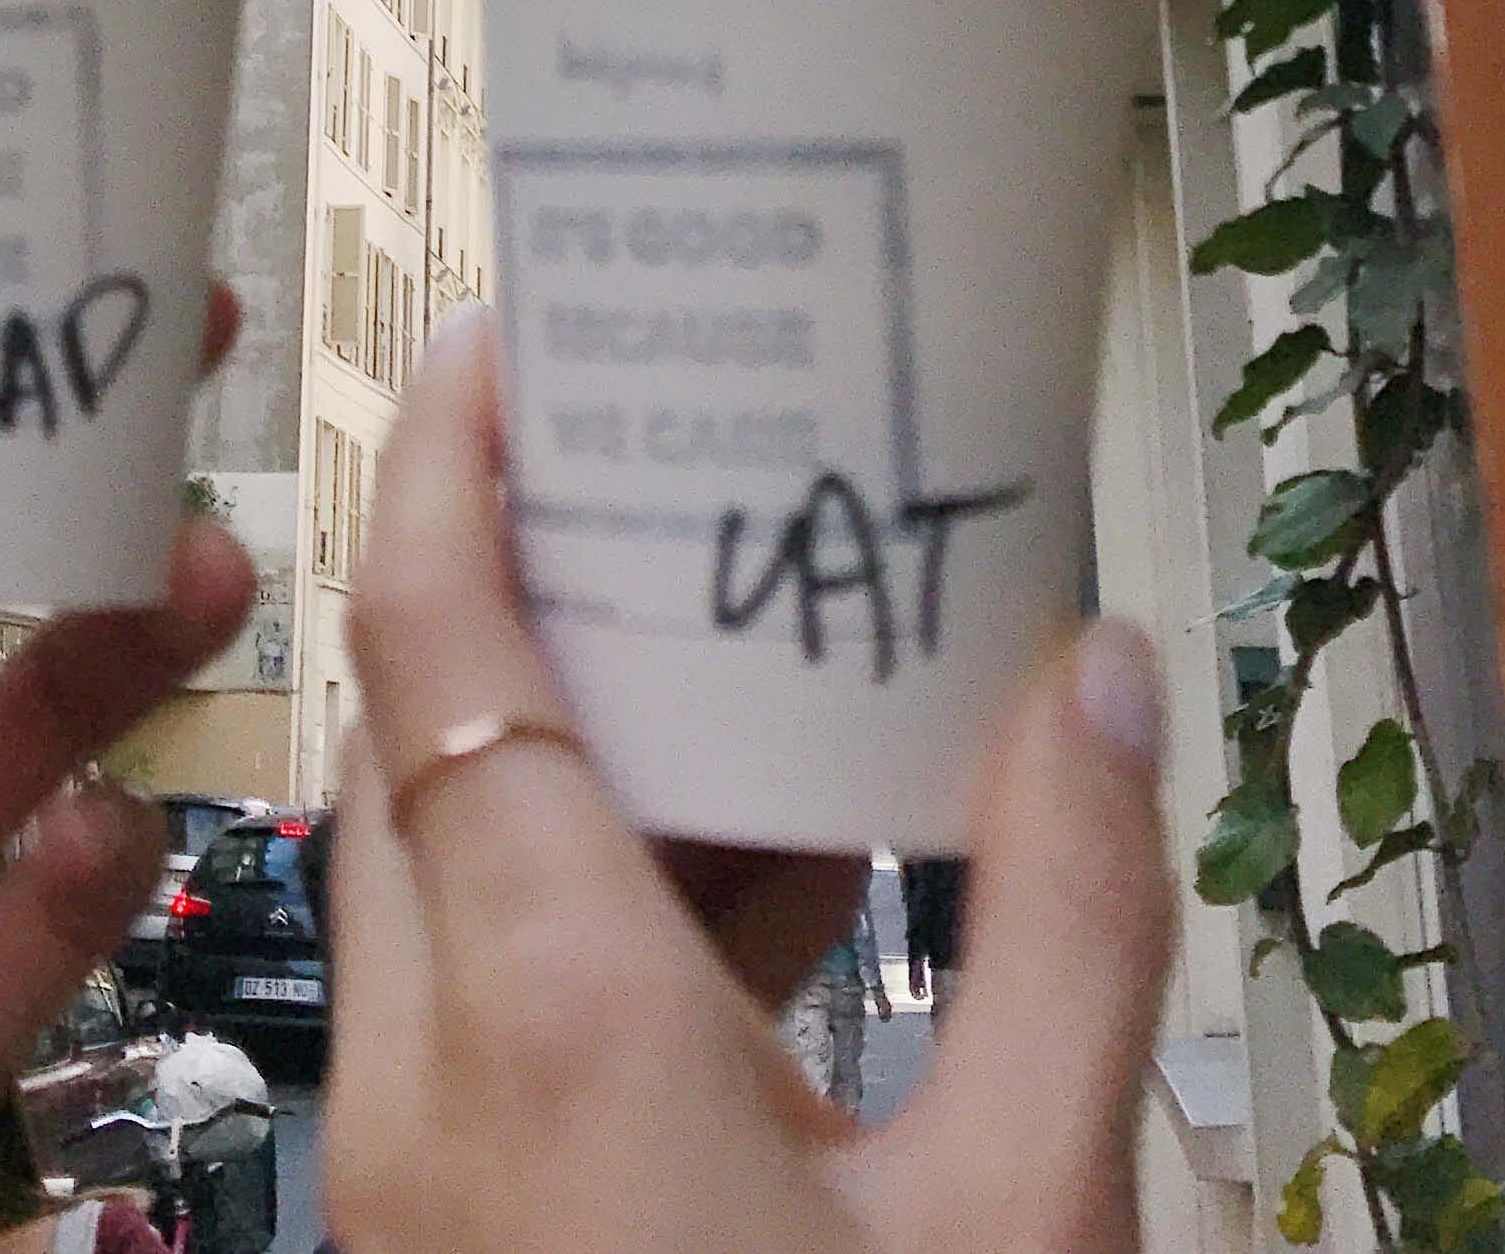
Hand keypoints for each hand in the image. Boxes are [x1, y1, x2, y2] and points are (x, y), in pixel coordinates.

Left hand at [329, 309, 1171, 1253]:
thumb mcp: (1024, 1216)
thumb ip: (1070, 929)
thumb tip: (1098, 679)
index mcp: (553, 1019)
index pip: (429, 645)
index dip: (449, 462)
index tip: (503, 339)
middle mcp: (423, 1068)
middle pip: (420, 731)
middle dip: (527, 582)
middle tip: (660, 474)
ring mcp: (406, 1156)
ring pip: (438, 868)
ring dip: (565, 751)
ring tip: (742, 655)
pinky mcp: (435, 1219)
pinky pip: (474, 996)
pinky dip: (584, 906)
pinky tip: (764, 885)